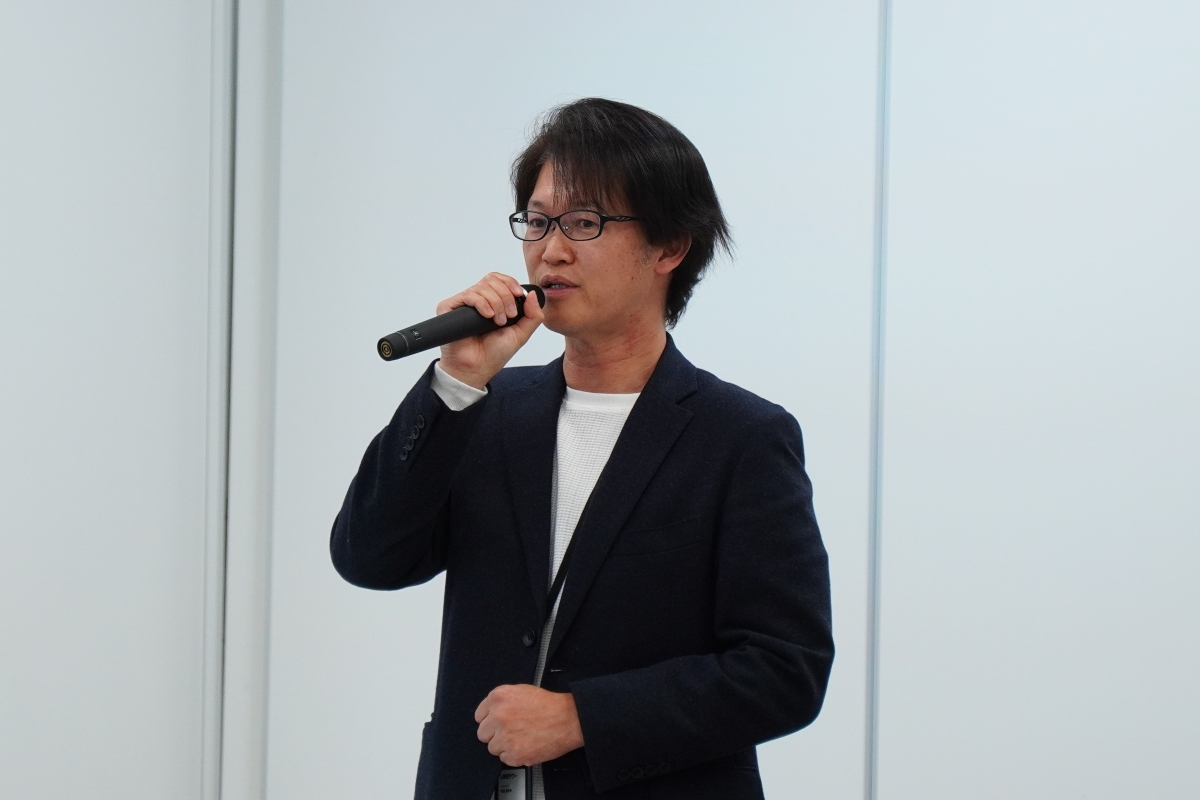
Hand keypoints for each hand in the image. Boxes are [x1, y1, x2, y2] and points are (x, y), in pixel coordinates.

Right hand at [437, 273, 542, 388]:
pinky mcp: (449, 308)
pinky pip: (468, 295)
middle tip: (508, 316)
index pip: (499, 279)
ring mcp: (463, 303)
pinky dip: (481, 303)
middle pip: (492, 280)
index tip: (518, 295)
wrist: (476, 368)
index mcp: (492, 302)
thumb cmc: (494, 354)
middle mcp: (477, 300)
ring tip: (497, 321)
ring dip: (496, 303)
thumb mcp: (521, 334)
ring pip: (482, 287)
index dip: (510, 283)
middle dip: (505, 296)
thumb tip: (533, 294)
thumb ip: (533, 315)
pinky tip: (487, 316)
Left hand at [474, 684, 584, 766]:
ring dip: (504, 745)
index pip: (479, 716)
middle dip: (495, 734)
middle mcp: (499, 716)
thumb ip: (502, 702)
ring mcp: (505, 736)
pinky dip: (514, 755)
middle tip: (511, 731)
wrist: (568, 719)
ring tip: (521, 738)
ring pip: (492, 748)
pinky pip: (504, 759)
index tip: (497, 722)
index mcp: (499, 697)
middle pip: (482, 733)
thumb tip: (490, 713)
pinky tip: (526, 745)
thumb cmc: (549, 705)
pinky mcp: (514, 754)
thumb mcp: (521, 691)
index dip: (490, 720)